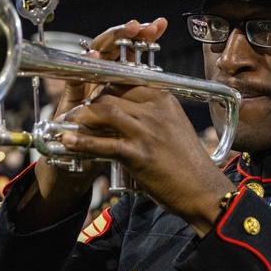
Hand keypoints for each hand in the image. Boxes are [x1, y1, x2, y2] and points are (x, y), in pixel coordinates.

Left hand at [49, 17, 234, 234]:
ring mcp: (146, 131)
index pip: (125, 81)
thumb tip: (125, 108)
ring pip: (104, 111)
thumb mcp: (173, 127)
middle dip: (89, 101)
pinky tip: (68, 142)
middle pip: (111, 92)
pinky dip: (82, 142)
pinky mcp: (138, 154)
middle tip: (74, 112)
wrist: (203, 190)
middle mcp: (154, 109)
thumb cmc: (187, 162)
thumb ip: (151, 114)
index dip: (102, 85)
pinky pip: (104, 143)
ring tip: (68, 124)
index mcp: (163, 99)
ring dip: (81, 116)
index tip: (89, 92)